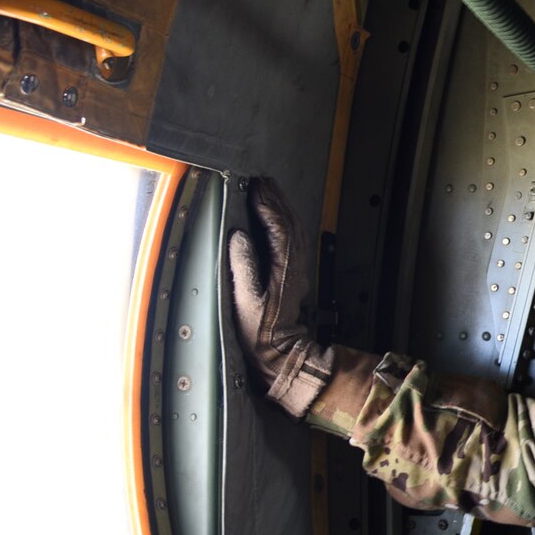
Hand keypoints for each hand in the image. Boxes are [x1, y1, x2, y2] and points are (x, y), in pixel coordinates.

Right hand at [226, 178, 335, 416]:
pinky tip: (277, 217)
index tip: (257, 188)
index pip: (278, 229)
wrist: (280, 354)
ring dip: (282, 208)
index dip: (268, 206)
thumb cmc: (260, 333)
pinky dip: (284, 223)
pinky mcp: (293, 275)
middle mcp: (293, 266)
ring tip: (269, 191)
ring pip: (293, 230)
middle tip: (263, 181)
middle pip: (289, 224)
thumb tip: (239, 237)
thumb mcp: (244, 302)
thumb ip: (243, 267)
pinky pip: (292, 241)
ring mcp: (296, 270)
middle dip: (276, 200)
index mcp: (282, 270)